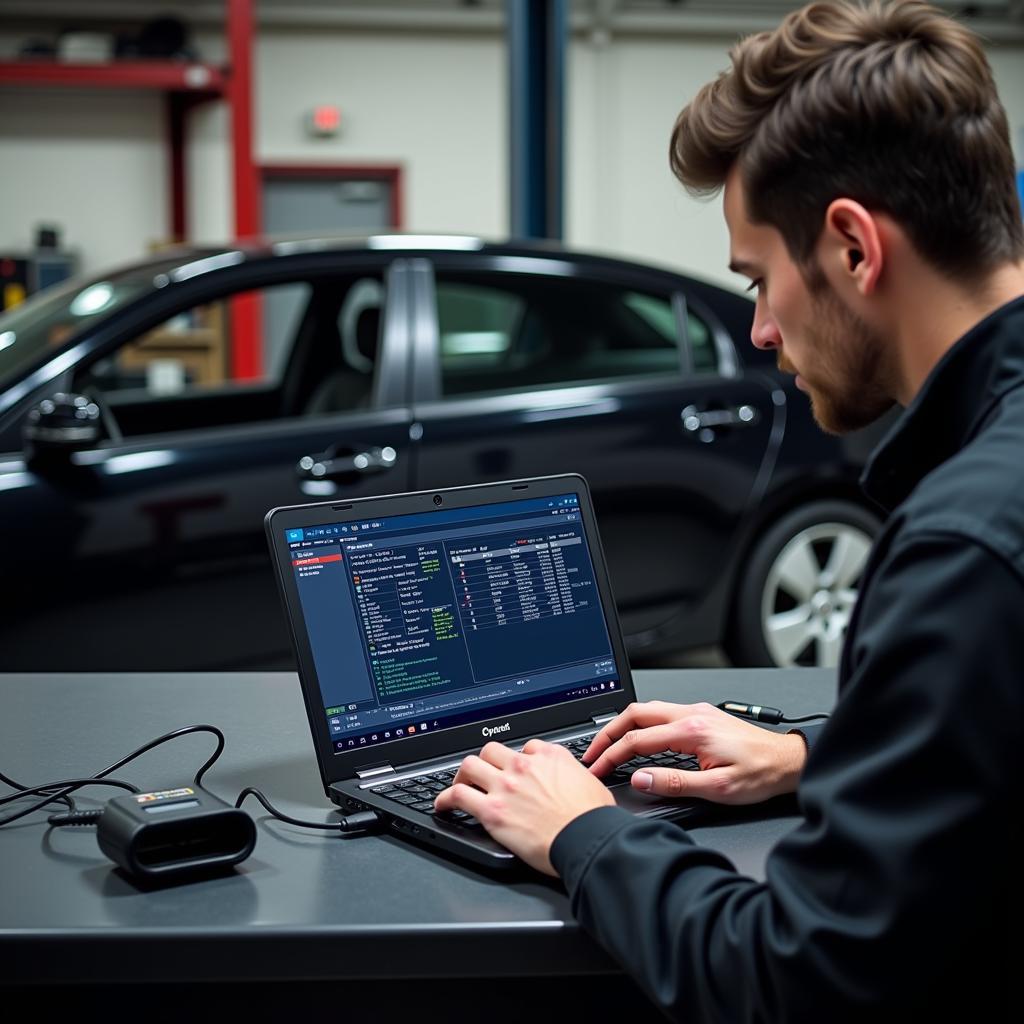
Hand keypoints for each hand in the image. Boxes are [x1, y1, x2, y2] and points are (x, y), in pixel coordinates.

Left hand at [433, 739, 614, 876]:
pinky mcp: (491, 810)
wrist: (587, 838)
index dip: (519, 760)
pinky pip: (457, 795)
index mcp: (549, 757)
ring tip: (460, 785)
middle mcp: (524, 766)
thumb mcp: (590, 782)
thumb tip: (572, 780)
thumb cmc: (593, 818)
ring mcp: (505, 786)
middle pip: (492, 750)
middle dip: (486, 762)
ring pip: (470, 765)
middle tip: (483, 774)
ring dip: (462, 775)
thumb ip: (573, 775)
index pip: (526, 748)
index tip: (515, 770)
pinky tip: (442, 805)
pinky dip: (445, 799)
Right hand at [583, 701, 806, 804]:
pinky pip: (660, 713)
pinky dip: (640, 724)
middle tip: (592, 752)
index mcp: (691, 731)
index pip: (637, 740)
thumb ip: (674, 783)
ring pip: (647, 710)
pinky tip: (638, 738)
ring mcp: (696, 711)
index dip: (611, 755)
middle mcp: (691, 714)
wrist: (788, 762)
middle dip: (608, 732)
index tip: (596, 768)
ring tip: (608, 745)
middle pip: (635, 714)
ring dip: (623, 726)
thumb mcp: (717, 788)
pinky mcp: (701, 715)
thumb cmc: (760, 775)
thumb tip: (640, 779)